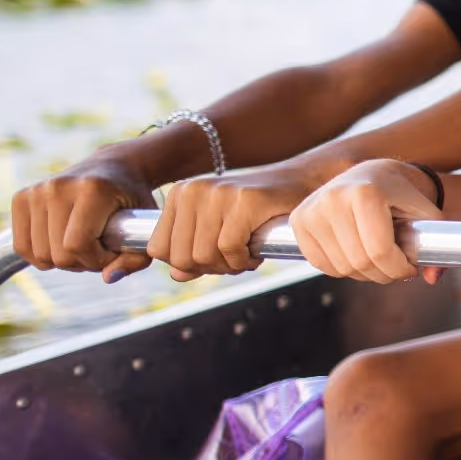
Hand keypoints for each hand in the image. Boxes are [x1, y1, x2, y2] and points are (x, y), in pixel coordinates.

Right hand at [10, 155, 155, 282]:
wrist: (114, 168)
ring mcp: (37, 191)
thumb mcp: (146, 227)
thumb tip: (108, 278)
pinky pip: (22, 246)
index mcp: (92, 189)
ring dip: (63, 260)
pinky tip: (61, 244)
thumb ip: (136, 258)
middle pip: (57, 254)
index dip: (96, 260)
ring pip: (39, 254)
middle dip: (82, 262)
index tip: (112, 253)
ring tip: (83, 245)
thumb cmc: (132, 201)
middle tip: (99, 250)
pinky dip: (42, 255)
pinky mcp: (21, 197)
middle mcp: (59, 187)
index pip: (78, 245)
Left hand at [149, 166, 316, 280]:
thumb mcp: (217, 228)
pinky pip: (230, 249)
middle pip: (180, 257)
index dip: (186, 265)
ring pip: (203, 256)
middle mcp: (193, 190)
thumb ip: (193, 250)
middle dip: (209, 269)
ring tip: (245, 257)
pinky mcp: (244, 200)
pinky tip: (256, 253)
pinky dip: (244, 261)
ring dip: (228, 267)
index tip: (213, 259)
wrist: (301, 184)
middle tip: (233, 262)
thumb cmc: (257, 210)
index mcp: (179, 194)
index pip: (159, 248)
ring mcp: (218, 193)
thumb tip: (177, 275)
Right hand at [291, 160, 441, 283]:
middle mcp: (334, 198)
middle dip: (384, 274)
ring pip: (341, 268)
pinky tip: (356, 252)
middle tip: (396, 267)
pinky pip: (320, 264)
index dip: (399, 269)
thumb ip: (434, 244)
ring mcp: (312, 209)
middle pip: (359, 263)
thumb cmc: (401, 194)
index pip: (380, 252)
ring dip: (364, 274)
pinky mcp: (298, 221)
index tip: (410, 268)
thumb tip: (432, 278)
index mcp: (366, 193)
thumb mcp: (426, 213)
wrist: (371, 173)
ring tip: (378, 258)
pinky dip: (341, 269)